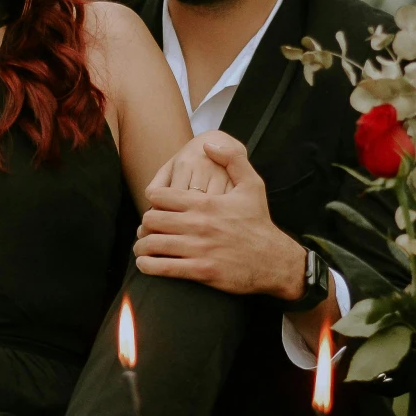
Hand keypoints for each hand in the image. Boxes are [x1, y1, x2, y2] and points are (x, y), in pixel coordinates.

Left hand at [134, 135, 306, 298]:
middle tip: (145, 230)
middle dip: (144, 225)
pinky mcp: (201, 271)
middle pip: (152, 220)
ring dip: (141, 246)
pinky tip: (145, 264)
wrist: (274, 260)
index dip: (152, 201)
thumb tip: (208, 145)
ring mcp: (199, 249)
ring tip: (141, 248)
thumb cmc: (260, 223)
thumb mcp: (253, 185)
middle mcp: (199, 224)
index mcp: (206, 203)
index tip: (154, 207)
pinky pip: (163, 268)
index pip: (160, 196)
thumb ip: (232, 159)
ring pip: (153, 244)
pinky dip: (148, 266)